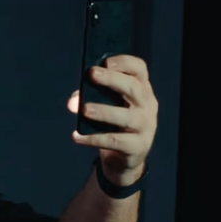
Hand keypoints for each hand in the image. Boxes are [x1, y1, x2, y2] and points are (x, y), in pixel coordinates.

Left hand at [67, 54, 158, 185]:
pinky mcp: (137, 147)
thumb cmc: (114, 125)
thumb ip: (90, 98)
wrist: (123, 159)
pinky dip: (94, 138)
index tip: (106, 61)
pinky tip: (77, 136)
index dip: (125, 62)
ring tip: (84, 109)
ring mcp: (145, 127)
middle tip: (92, 74)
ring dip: (104, 111)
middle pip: (134, 88)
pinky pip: (115, 141)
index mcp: (142, 90)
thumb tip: (74, 101)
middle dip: (113, 79)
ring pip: (127, 117)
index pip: (139, 70)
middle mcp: (147, 106)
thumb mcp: (107, 106)